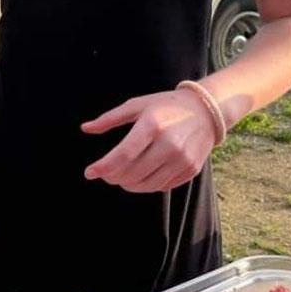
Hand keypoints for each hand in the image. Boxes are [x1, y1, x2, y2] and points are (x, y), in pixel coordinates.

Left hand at [81, 88, 217, 192]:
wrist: (206, 111)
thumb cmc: (165, 106)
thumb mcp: (136, 105)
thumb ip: (109, 119)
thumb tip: (84, 128)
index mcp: (152, 125)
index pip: (123, 155)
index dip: (103, 167)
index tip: (89, 173)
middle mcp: (169, 144)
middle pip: (132, 173)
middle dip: (112, 177)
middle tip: (104, 174)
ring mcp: (182, 159)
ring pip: (146, 184)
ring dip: (127, 185)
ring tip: (119, 177)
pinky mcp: (191, 170)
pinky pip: (162, 186)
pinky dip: (146, 185)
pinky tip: (139, 177)